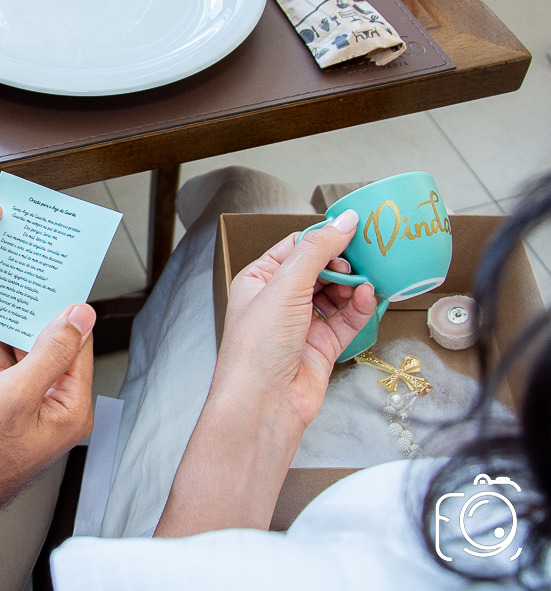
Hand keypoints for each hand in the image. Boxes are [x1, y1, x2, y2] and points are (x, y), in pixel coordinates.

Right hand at [0, 291, 93, 584]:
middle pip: (34, 343)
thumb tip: (79, 317)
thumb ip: (49, 352)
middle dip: (16, 309)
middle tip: (8, 272)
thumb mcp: (15, 395)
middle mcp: (42, 407)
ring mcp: (8, 407)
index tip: (53, 277)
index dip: (63, 309)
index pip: (74, 346)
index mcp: (66, 409)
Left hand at [216, 210, 378, 429]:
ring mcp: (301, 324)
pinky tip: (368, 298)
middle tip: (367, 256)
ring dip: (353, 286)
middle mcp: (279, 300)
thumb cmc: (257, 348)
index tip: (355, 229)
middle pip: (320, 270)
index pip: (296, 247)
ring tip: (368, 280)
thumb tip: (344, 221)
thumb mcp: (285, 286)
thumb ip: (316, 250)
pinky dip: (359, 308)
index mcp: (259, 280)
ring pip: (336, 295)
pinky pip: (347, 320)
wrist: (263, 404)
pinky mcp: (322, 346)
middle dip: (343, 263)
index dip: (324, 238)